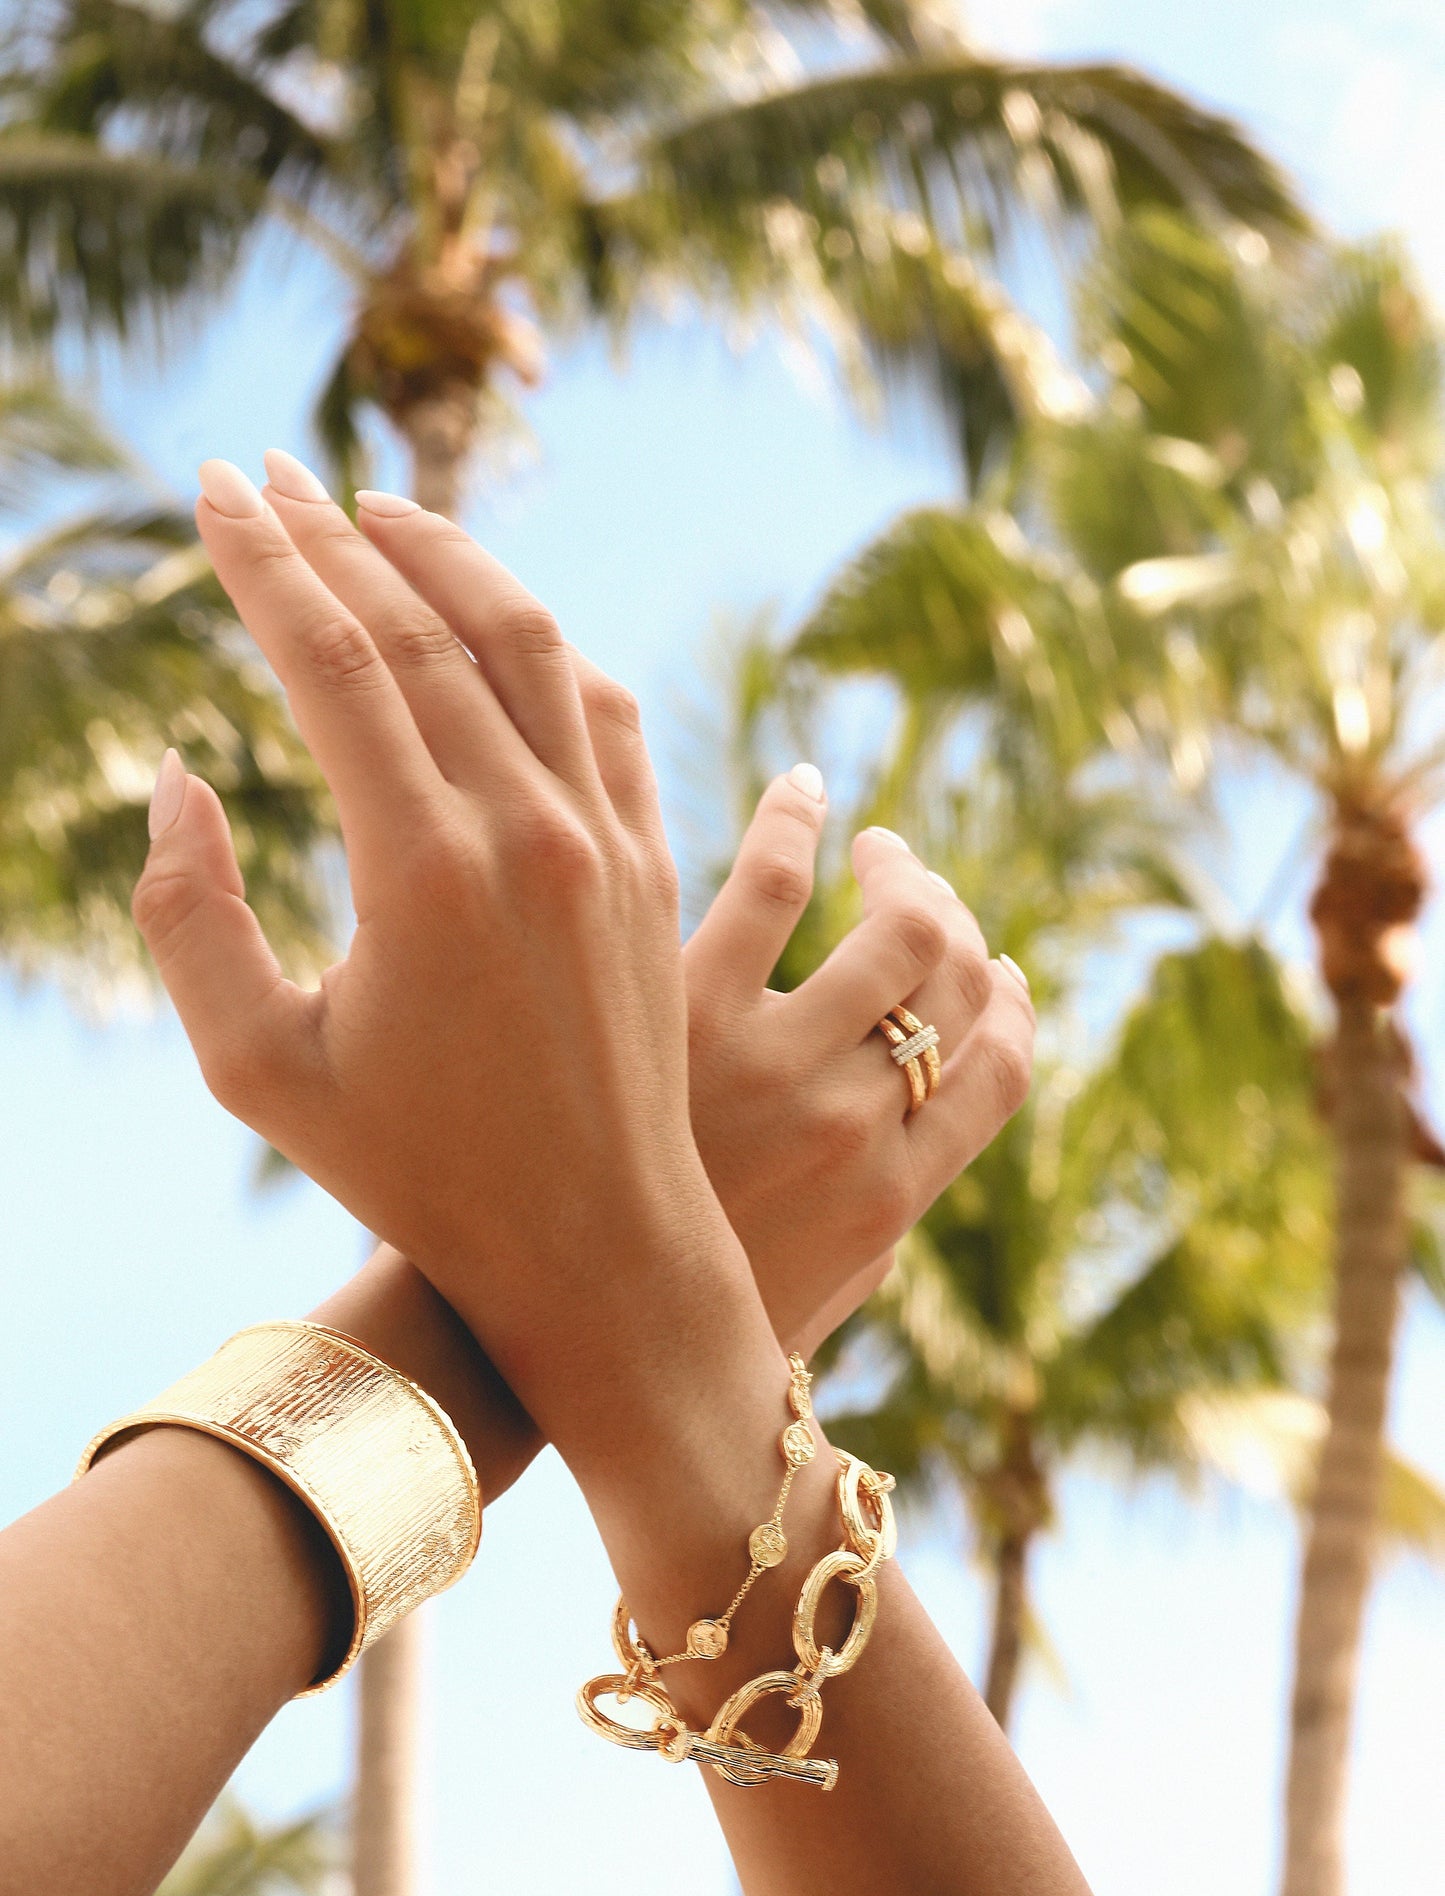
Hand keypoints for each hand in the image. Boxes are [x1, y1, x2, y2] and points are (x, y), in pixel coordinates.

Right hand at [133, 458, 1032, 1520]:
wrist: (591, 1244)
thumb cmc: (413, 1175)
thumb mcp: (258, 1069)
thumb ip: (187, 920)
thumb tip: (182, 780)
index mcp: (421, 872)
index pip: (338, 662)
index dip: (270, 562)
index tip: (217, 490)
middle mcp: (528, 833)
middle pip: (428, 630)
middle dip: (340, 537)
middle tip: (272, 472)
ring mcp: (605, 842)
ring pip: (533, 646)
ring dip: (456, 561)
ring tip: (386, 507)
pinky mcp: (653, 868)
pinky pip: (606, 715)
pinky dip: (549, 647)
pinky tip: (506, 621)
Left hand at [685, 781, 1033, 1354]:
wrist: (537, 1324)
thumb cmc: (667, 1313)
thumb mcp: (808, 1294)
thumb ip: (876, 1224)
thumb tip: (911, 1154)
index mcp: (896, 1194)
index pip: (1002, 1069)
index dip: (1009, 1005)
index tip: (996, 968)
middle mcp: (857, 1124)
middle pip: (958, 984)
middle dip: (957, 922)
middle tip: (920, 889)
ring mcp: (778, 1063)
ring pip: (900, 931)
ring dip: (906, 874)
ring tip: (879, 851)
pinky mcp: (685, 1006)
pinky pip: (774, 882)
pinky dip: (799, 824)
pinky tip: (802, 796)